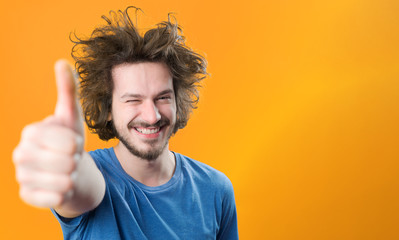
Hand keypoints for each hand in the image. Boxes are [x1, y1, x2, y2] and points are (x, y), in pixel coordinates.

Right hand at [13, 60, 84, 207]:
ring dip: (72, 177)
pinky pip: (54, 198)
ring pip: (62, 181)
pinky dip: (64, 193)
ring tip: (67, 171)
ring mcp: (21, 175)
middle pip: (66, 161)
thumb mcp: (72, 116)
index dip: (77, 143)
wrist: (69, 170)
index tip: (73, 143)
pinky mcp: (26, 195)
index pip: (66, 140)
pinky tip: (61, 187)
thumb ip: (68, 90)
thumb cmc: (70, 141)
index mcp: (31, 132)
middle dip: (76, 161)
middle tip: (71, 159)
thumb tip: (62, 62)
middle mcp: (20, 153)